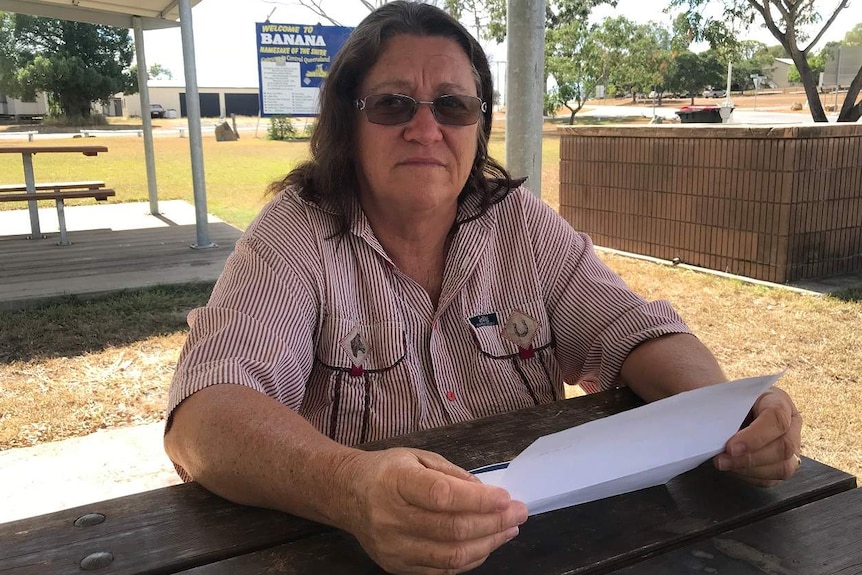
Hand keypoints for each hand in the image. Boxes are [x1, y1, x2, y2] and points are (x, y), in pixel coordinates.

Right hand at [341, 447, 527, 574]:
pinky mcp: (396, 566)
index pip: (442, 496)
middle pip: (451, 529)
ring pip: (451, 556)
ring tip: (509, 530)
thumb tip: (486, 494)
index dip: (478, 500)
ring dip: (488, 544)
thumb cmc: (386, 470)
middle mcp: (391, 518)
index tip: (505, 497)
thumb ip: (452, 474)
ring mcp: (393, 547)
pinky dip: (470, 559)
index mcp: (396, 482)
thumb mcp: (417, 457)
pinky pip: (441, 571)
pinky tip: (486, 544)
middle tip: (518, 513)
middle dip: (493, 523)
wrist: (346, 494)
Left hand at [713, 386, 802, 486]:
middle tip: (721, 460)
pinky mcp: (783, 464)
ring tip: (723, 463)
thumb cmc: (727, 399)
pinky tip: (732, 468)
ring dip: (748, 470)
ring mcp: (791, 446)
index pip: (777, 418)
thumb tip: (714, 430)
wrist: (728, 406)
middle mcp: (791, 423)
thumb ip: (724, 409)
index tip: (731, 447)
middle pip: (783, 447)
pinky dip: (749, 476)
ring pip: (783, 467)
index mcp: (778, 400)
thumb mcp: (727, 395)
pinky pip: (772, 479)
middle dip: (749, 458)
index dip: (755, 436)